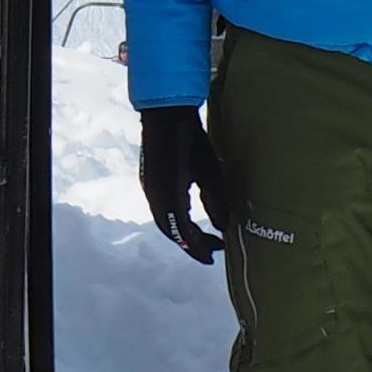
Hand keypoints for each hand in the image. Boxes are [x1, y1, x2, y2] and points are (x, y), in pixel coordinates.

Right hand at [136, 107, 223, 263]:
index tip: (214, 257)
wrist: (165, 114)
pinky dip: (175, 219)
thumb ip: (216, 202)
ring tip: (204, 235)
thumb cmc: (192, 140)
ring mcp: (149, 188)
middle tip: (213, 249)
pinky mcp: (149, 181)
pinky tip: (189, 216)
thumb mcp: (211, 172)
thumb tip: (222, 228)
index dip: (198, 248)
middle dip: (191, 243)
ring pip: (164, 220)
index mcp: (170, 196)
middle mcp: (154, 196)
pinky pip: (160, 209)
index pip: (183, 232)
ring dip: (183, 231)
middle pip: (170, 230)